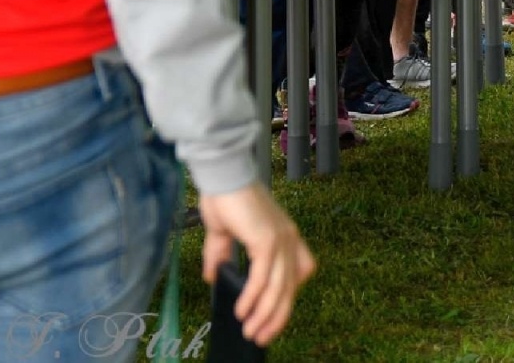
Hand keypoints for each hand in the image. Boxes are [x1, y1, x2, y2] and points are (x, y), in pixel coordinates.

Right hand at [198, 183, 315, 345]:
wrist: (222, 174)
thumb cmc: (225, 198)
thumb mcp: (224, 233)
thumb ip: (222, 254)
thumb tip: (216, 277)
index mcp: (285, 236)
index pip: (297, 275)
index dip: (286, 299)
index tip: (271, 319)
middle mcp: (288, 238)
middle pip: (289, 288)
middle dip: (276, 317)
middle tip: (261, 337)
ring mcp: (281, 239)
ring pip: (278, 288)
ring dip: (264, 314)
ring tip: (251, 332)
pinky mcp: (267, 240)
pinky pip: (262, 279)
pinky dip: (252, 298)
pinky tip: (242, 312)